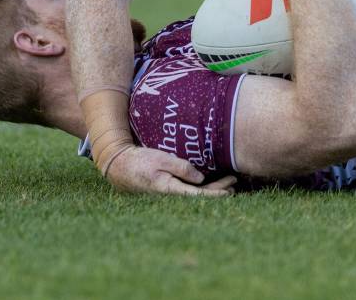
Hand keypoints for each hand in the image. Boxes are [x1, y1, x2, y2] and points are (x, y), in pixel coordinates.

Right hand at [104, 144, 236, 195]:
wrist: (120, 167)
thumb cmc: (140, 162)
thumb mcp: (161, 160)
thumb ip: (181, 168)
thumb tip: (200, 178)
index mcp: (170, 189)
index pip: (198, 195)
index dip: (216, 194)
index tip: (229, 191)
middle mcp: (172, 194)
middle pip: (200, 195)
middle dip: (219, 189)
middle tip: (234, 181)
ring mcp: (170, 192)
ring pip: (195, 193)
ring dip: (212, 188)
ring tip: (229, 183)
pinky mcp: (168, 187)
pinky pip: (188, 189)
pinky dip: (201, 186)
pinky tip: (210, 181)